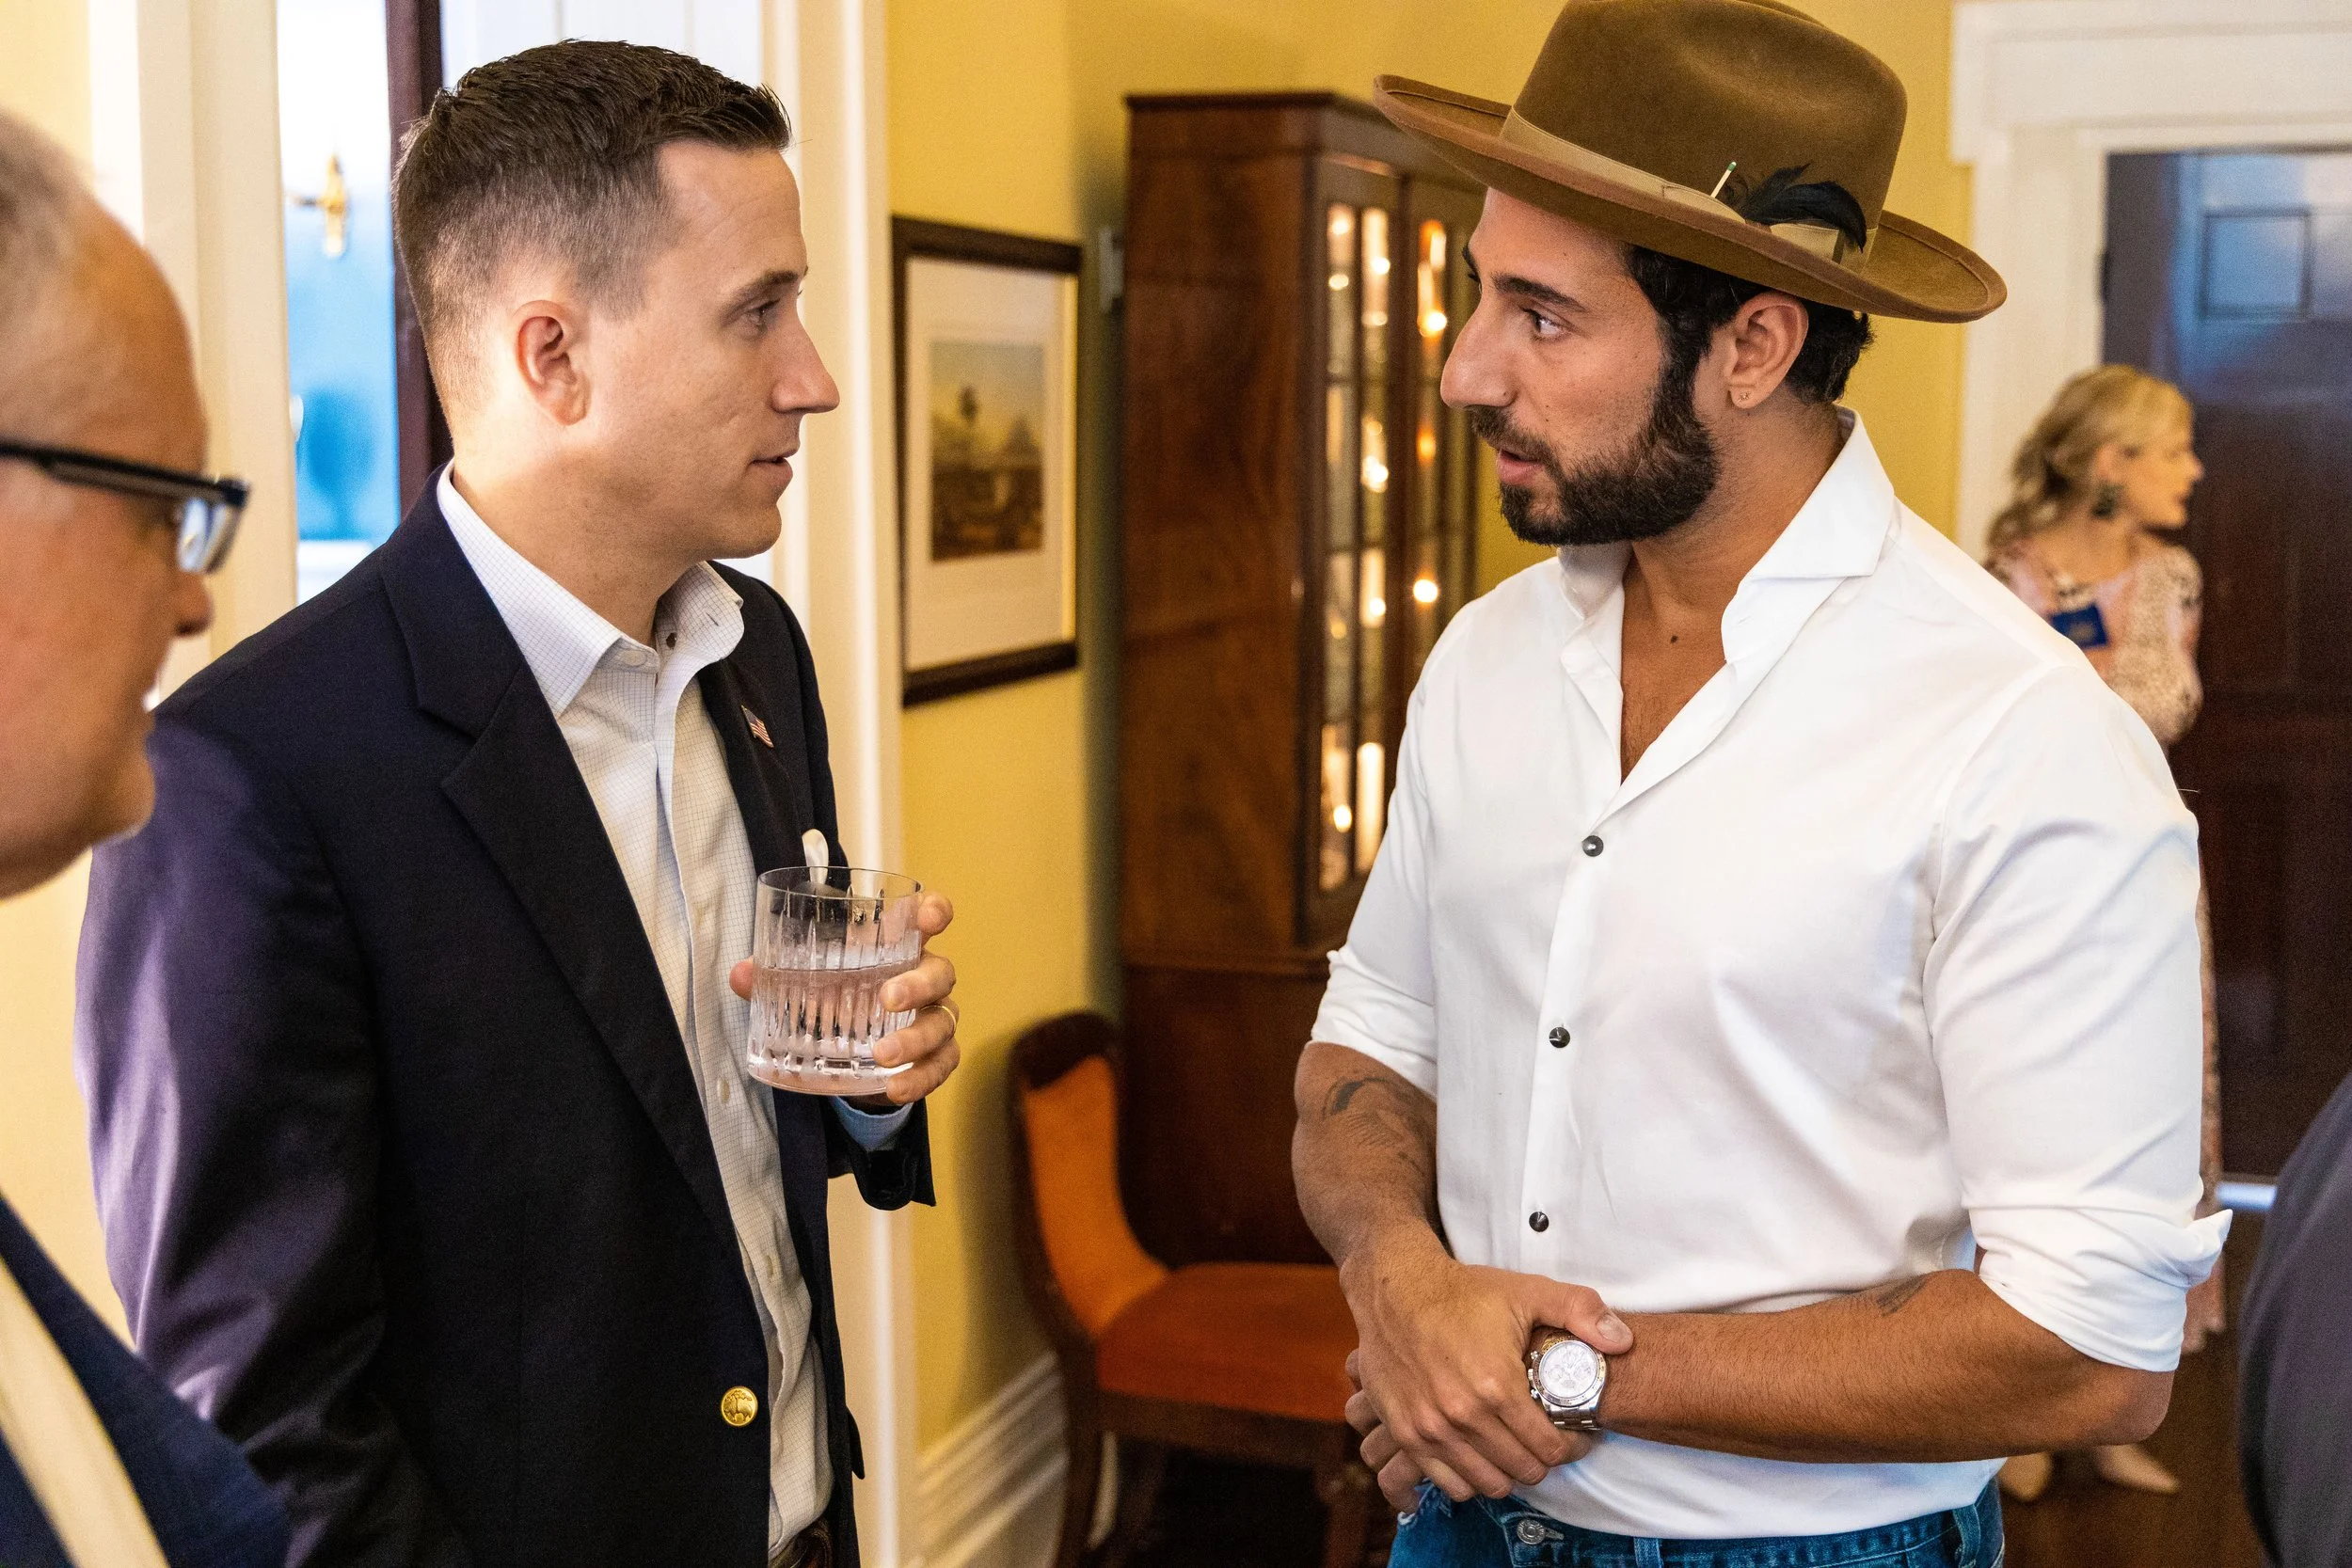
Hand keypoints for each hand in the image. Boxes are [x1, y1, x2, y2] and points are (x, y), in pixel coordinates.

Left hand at [729, 890, 960, 1105]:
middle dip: (918, 984)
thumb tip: (741, 975)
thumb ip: (773, 976)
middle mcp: (926, 978)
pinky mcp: (936, 1055)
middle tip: (886, 999)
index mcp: (898, 946)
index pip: (927, 917)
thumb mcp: (807, 982)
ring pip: (943, 1021)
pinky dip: (922, 1077)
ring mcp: (935, 1016)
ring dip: (916, 1037)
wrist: (852, 1050)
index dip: (934, 911)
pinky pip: (943, 1064)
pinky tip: (895, 1088)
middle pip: (940, 972)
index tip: (928, 917)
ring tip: (883, 1055)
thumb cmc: (837, 997)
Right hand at [1341, 1236, 1630, 1502]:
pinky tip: (1479, 1452)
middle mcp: (1461, 1415)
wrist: (1394, 1288)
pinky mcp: (1405, 1433)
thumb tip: (1623, 1341)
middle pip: (1523, 1471)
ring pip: (1487, 1485)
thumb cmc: (1463, 1292)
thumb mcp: (1528, 1291)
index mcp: (1496, 1385)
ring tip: (1514, 1446)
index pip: (1550, 1448)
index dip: (1572, 1444)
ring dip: (1507, 1471)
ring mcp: (1429, 1429)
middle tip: (1547, 1438)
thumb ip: (1582, 1312)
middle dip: (1543, 1459)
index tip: (1574, 1432)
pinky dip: (1469, 1476)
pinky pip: (1448, 1483)